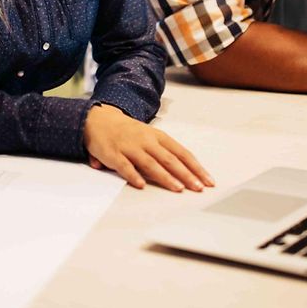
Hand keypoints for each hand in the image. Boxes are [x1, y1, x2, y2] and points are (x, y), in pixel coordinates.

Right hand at [83, 104, 213, 191]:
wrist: (98, 119)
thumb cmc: (127, 131)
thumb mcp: (149, 136)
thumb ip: (164, 152)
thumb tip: (187, 171)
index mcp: (157, 136)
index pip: (181, 152)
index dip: (195, 167)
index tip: (207, 180)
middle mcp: (146, 141)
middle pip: (169, 159)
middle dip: (186, 174)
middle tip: (198, 187)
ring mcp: (130, 147)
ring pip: (151, 163)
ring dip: (165, 176)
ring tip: (177, 188)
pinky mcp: (113, 154)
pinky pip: (125, 166)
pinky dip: (133, 175)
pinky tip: (141, 185)